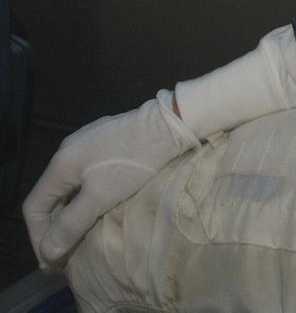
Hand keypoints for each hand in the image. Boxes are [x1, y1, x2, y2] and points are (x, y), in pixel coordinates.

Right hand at [23, 90, 198, 268]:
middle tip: (67, 254)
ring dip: (72, 213)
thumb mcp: (101, 196)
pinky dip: (86, 196)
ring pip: (70, 186)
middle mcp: (68, 150)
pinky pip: (86, 174)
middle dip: (55, 228)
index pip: (34, 207)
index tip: (53, 262)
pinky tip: (99, 208)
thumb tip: (48, 252)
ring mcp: (88, 142)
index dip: (38, 238)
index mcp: (60, 163)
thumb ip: (71, 224)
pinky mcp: (108, 139)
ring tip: (81, 236)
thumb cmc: (134, 161)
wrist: (173, 122)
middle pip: (51, 197)